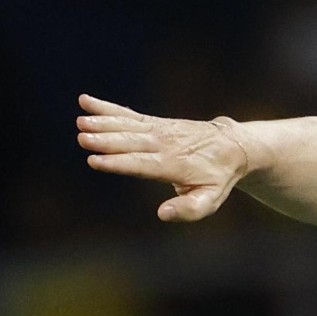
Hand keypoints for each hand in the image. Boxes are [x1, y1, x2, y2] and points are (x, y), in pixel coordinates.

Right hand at [76, 94, 249, 221]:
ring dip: (104, 122)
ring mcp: (160, 130)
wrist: (235, 146)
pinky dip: (108, 108)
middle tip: (82, 138)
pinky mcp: (156, 122)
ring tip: (81, 121)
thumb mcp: (210, 199)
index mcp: (174, 165)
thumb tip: (162, 213)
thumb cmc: (218, 178)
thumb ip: (188, 209)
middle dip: (107, 140)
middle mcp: (165, 144)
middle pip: (132, 142)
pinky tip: (85, 102)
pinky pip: (129, 114)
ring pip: (128, 125)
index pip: (143, 164)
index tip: (95, 160)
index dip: (119, 163)